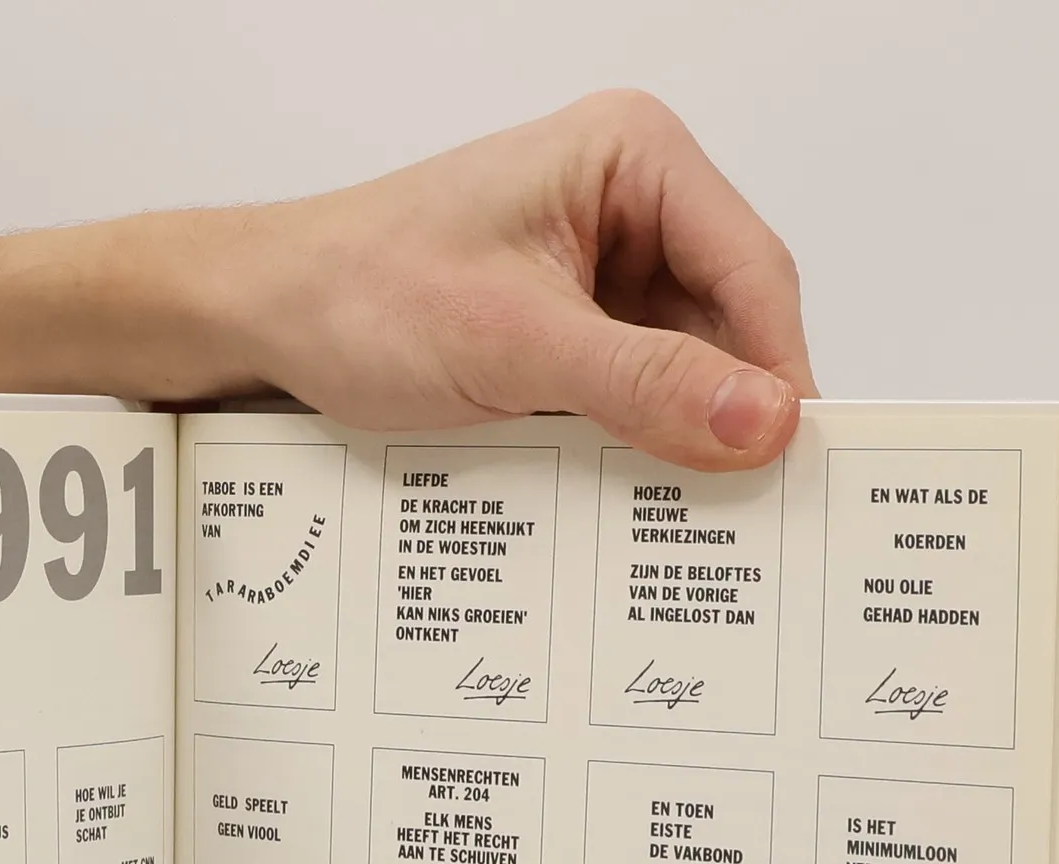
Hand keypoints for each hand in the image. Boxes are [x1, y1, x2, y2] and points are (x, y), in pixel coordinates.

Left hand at [239, 91, 815, 468]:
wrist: (266, 319)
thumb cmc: (362, 293)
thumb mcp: (515, 345)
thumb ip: (644, 381)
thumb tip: (761, 419)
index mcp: (631, 159)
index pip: (750, 268)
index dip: (778, 369)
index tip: (792, 458)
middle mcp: (627, 206)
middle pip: (725, 322)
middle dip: (728, 410)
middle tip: (749, 507)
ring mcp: (596, 272)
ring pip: (680, 368)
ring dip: (677, 436)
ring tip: (683, 510)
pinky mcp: (565, 332)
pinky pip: (629, 394)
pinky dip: (631, 444)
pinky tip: (628, 493)